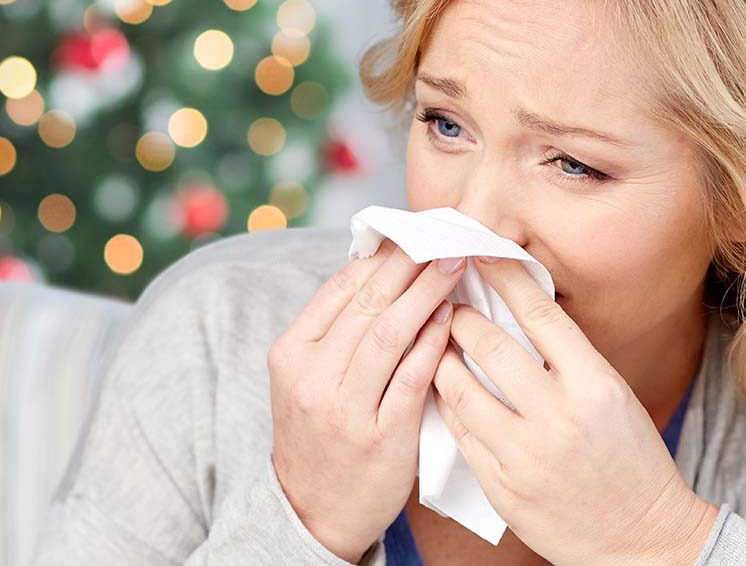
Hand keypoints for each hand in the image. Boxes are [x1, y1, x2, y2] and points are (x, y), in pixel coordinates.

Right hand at [266, 239, 467, 562]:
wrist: (312, 511)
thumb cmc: (320, 433)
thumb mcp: (307, 378)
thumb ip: (336, 329)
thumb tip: (381, 267)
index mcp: (291, 353)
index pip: (341, 288)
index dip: (383, 256)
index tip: (415, 233)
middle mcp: (312, 377)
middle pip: (368, 304)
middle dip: (411, 264)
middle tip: (446, 237)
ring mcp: (344, 408)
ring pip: (390, 333)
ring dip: (427, 293)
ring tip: (455, 265)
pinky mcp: (380, 436)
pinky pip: (412, 378)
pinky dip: (433, 343)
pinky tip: (452, 318)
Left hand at [431, 256, 717, 565]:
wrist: (642, 539)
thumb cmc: (630, 460)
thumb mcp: (613, 396)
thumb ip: (568, 358)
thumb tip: (517, 310)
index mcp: (595, 385)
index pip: (539, 313)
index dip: (504, 276)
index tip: (480, 253)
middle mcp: (559, 416)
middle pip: (490, 347)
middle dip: (460, 317)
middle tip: (448, 303)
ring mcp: (526, 455)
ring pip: (460, 391)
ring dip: (441, 359)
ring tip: (436, 344)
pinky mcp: (502, 488)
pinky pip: (459, 434)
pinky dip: (446, 406)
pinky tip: (442, 391)